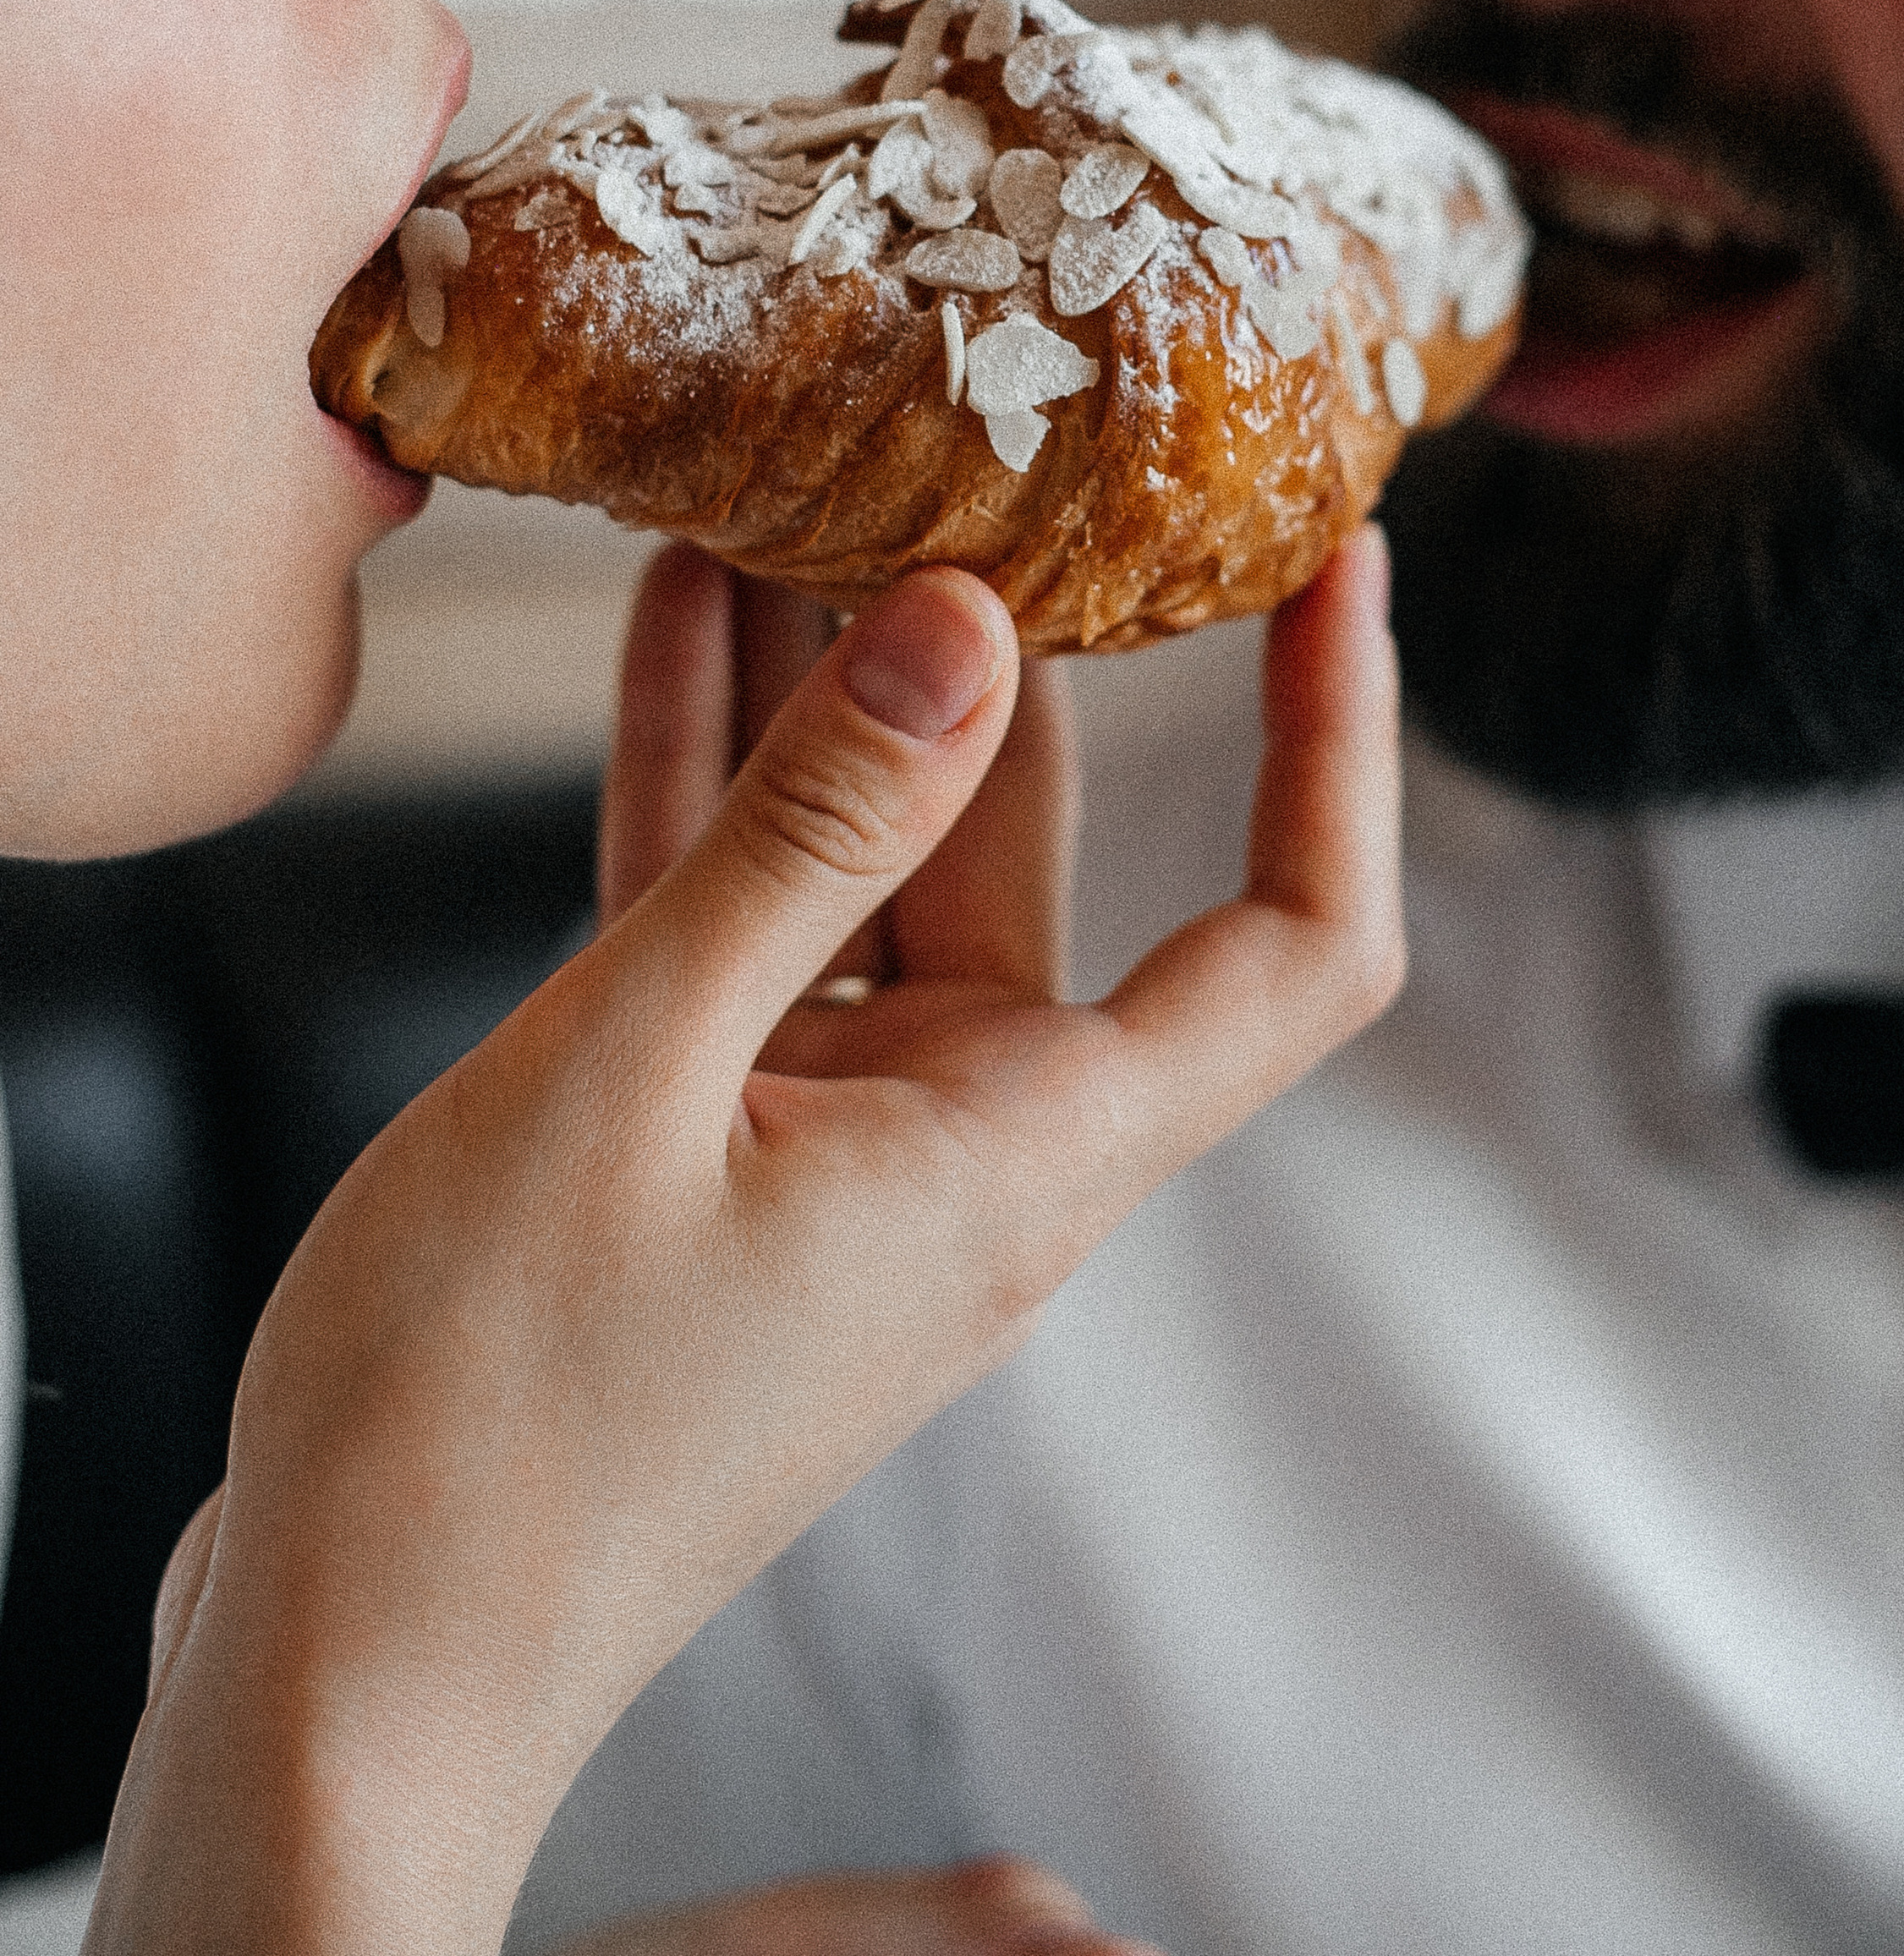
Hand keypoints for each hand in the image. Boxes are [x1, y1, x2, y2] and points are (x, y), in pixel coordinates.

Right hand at [95, 542, 1400, 1955]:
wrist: (345, 1677)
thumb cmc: (481, 1425)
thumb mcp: (635, 1069)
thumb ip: (807, 836)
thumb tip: (967, 627)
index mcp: (1019, 1154)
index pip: (1287, 941)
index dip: (1339, 747)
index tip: (1336, 564)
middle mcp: (965, 1147)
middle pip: (1035, 851)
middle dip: (990, 649)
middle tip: (950, 444)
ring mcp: (840, 1150)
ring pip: (871, 870)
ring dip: (824, 695)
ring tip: (785, 485)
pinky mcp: (721, 1154)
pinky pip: (755, 936)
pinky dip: (721, 792)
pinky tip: (680, 625)